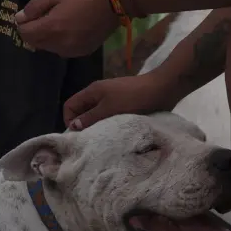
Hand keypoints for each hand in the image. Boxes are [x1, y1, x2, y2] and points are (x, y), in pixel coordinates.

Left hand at [15, 0, 119, 57]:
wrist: (115, 2)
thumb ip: (35, 7)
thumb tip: (20, 18)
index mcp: (52, 28)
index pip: (25, 34)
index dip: (23, 25)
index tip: (27, 15)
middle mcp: (59, 44)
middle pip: (36, 42)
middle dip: (34, 31)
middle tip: (43, 15)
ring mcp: (71, 51)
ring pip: (49, 47)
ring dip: (47, 37)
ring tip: (59, 20)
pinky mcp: (82, 53)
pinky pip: (63, 50)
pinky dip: (60, 41)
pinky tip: (70, 28)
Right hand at [63, 71, 180, 130]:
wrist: (162, 89)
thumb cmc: (133, 98)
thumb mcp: (108, 109)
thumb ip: (89, 118)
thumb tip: (73, 126)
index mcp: (92, 91)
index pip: (69, 106)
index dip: (69, 120)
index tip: (78, 135)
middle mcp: (99, 94)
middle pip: (81, 111)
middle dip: (83, 125)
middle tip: (90, 141)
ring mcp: (111, 99)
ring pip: (95, 115)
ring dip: (97, 126)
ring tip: (102, 139)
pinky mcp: (122, 104)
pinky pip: (108, 116)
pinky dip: (108, 124)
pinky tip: (115, 133)